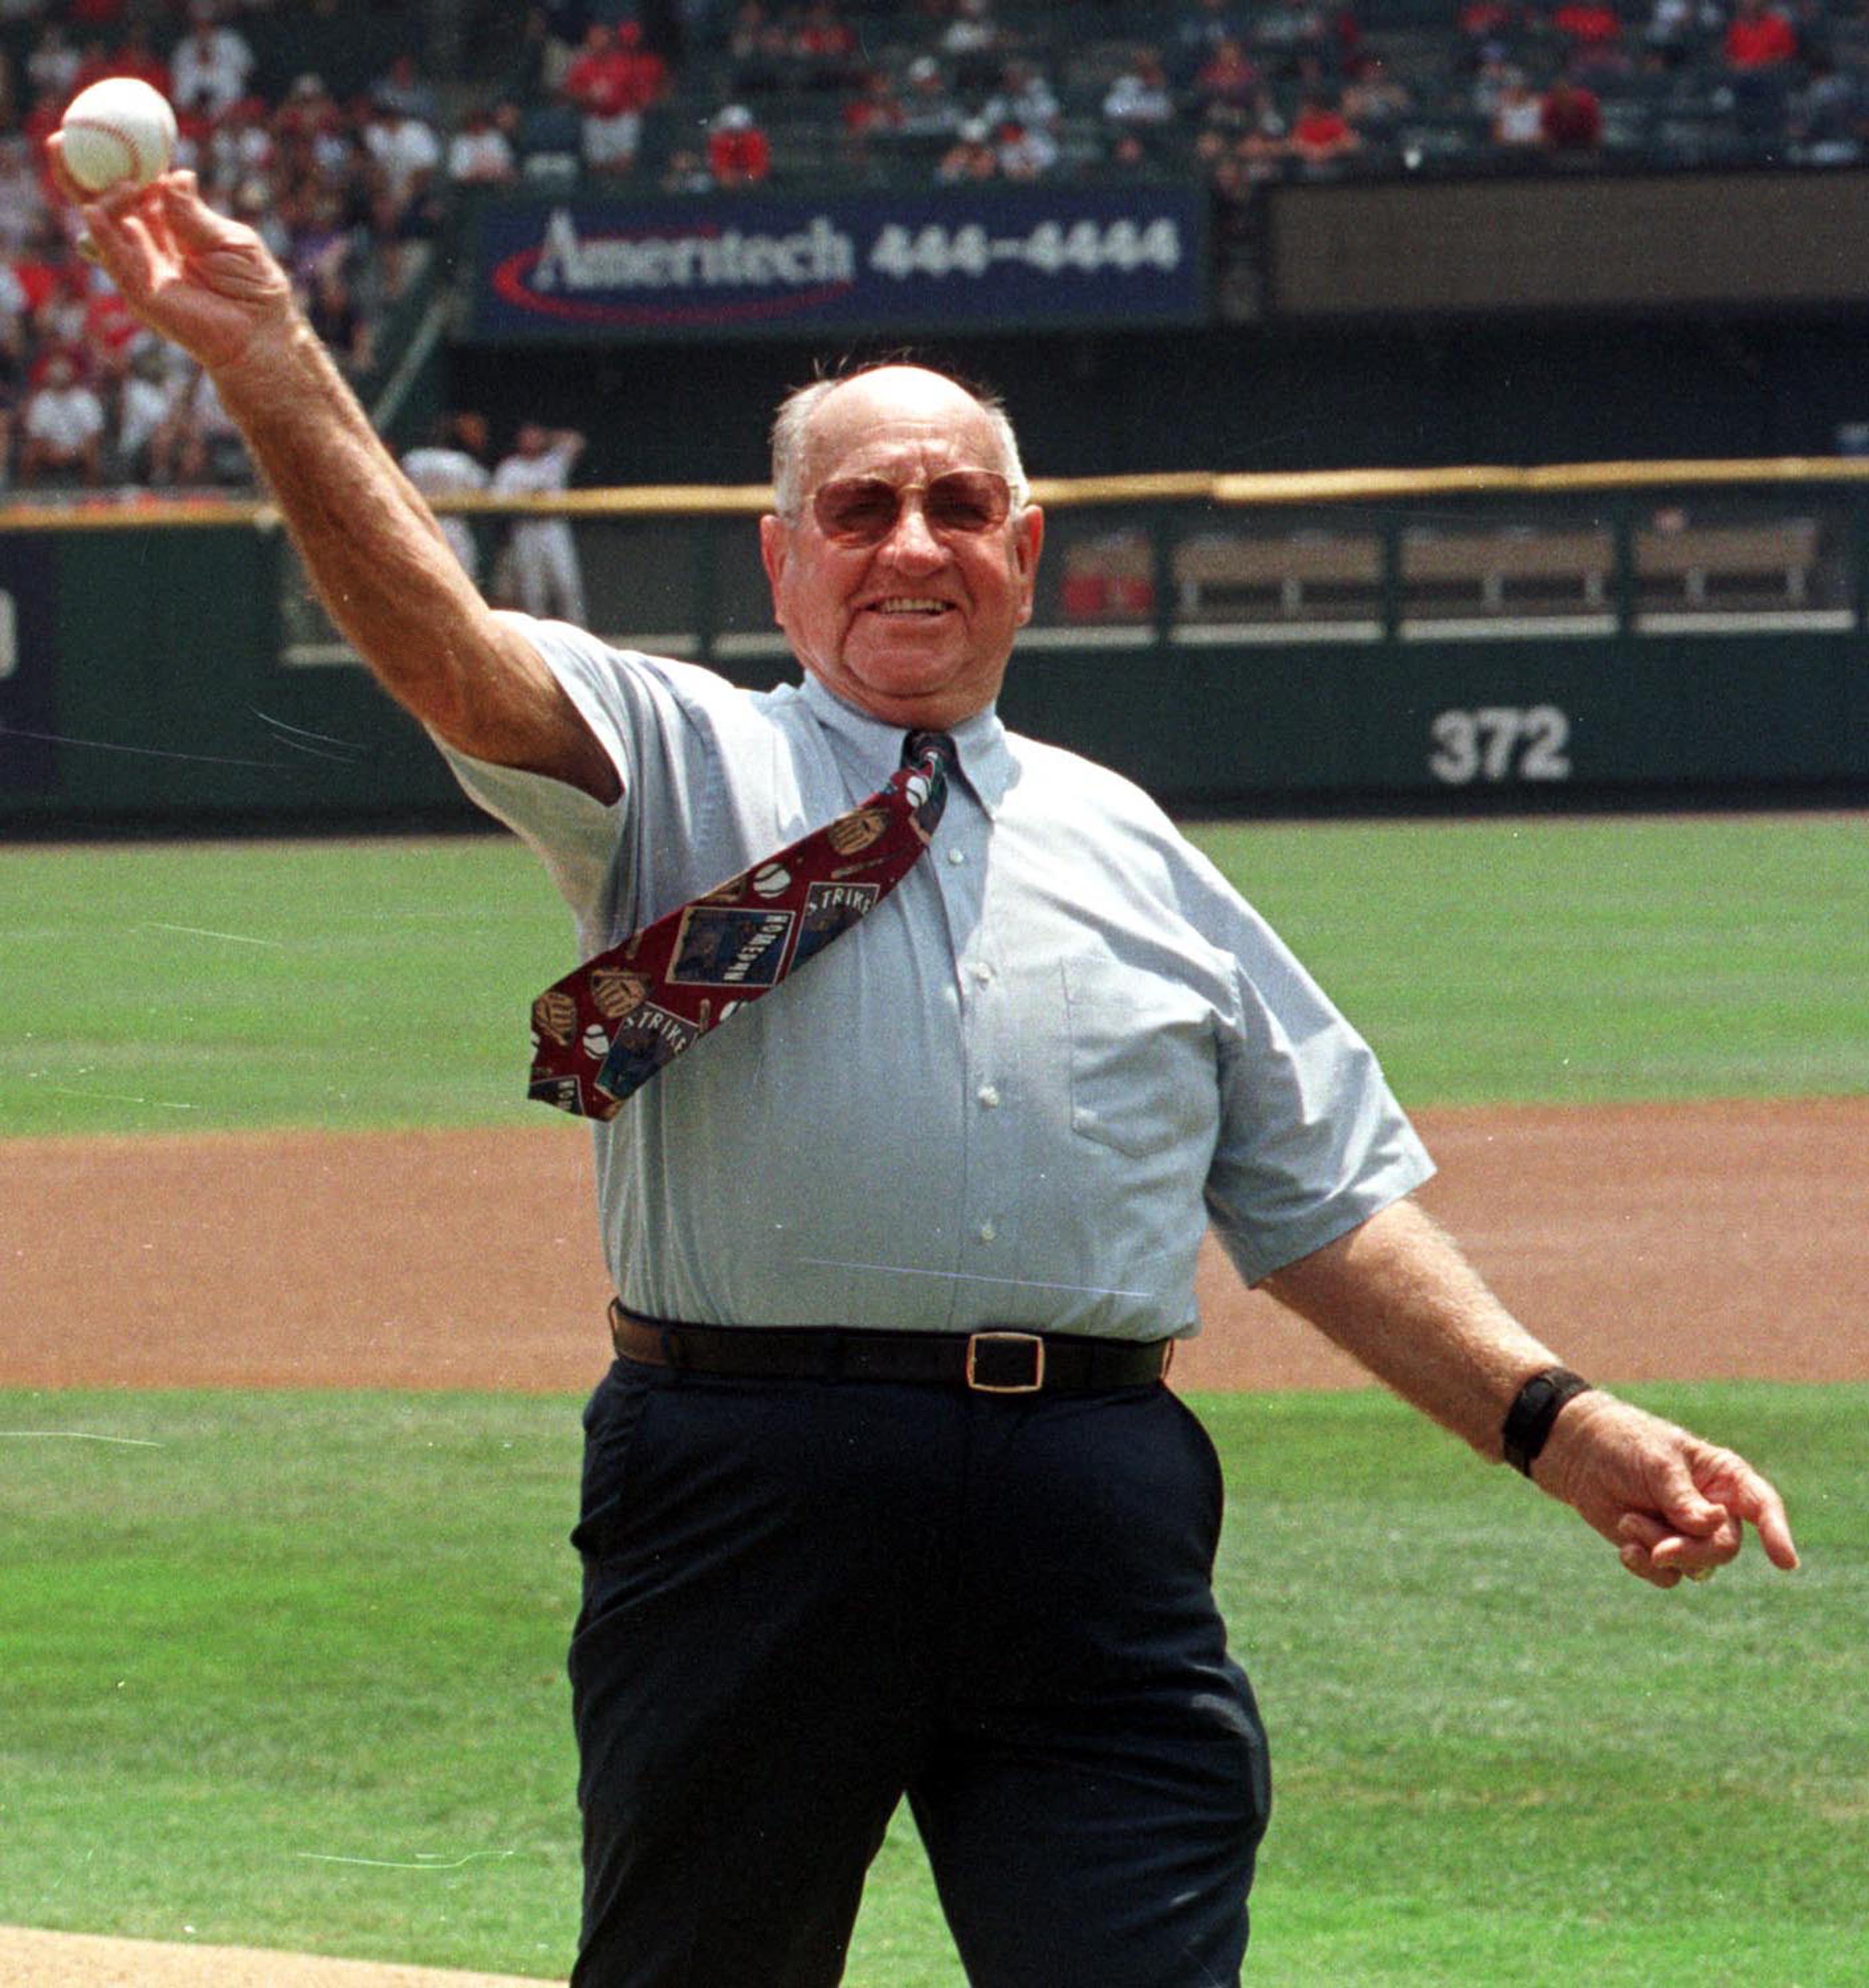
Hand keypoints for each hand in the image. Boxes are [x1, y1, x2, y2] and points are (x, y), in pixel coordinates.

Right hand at [48, 148, 293, 374]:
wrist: (260, 334)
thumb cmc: (253, 286)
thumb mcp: (228, 240)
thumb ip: (194, 213)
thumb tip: (174, 175)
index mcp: (170, 219)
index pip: (134, 182)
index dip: (116, 157)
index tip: (103, 127)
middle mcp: (148, 238)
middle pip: (104, 199)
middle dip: (79, 170)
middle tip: (60, 139)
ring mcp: (140, 264)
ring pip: (102, 225)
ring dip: (99, 199)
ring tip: (123, 187)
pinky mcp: (139, 292)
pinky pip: (114, 259)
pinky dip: (102, 235)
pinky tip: (93, 213)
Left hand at [1533, 1390, 1799, 1587]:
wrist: (1578, 1455)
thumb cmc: (1624, 1444)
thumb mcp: (1656, 1463)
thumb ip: (1683, 1498)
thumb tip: (1714, 1525)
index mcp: (1723, 1476)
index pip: (1761, 1505)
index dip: (1776, 1533)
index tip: (1785, 1562)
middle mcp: (1714, 1508)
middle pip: (1725, 1547)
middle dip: (1692, 1551)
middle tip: (1658, 1549)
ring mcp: (1689, 1533)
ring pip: (1698, 1566)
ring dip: (1660, 1551)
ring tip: (1627, 1521)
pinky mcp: (1662, 1550)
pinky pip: (1670, 1577)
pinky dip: (1646, 1566)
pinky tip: (1624, 1549)